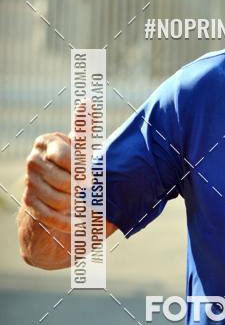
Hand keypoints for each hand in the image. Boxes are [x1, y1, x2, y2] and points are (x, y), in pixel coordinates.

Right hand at [21, 101, 87, 234]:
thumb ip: (85, 127)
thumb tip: (86, 101)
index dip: (82, 170)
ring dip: (77, 207)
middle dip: (82, 191)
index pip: (66, 157)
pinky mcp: (29, 202)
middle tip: (93, 194)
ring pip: (59, 199)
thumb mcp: (84, 148)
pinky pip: (50, 215)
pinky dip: (67, 222)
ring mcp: (29, 182)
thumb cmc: (79, 167)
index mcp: (48, 142)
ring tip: (86, 206)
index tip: (94, 177)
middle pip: (65, 180)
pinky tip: (78, 224)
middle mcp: (34, 160)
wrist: (63, 197)